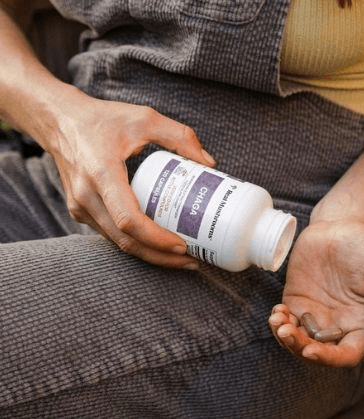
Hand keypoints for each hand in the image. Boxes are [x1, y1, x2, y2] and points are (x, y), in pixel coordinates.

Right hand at [47, 90, 215, 266]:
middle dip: (160, 256)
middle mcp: (86, 195)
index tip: (182, 245)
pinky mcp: (80, 211)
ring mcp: (80, 207)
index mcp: (101, 173)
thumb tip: (210, 164)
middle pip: (125, 241)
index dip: (156, 239)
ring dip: (149, 254)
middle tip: (191, 260)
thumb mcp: (145, 118)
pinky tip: (157, 244)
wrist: (58, 121)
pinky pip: (111, 235)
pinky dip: (135, 243)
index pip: (128, 220)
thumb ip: (180, 136)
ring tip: (180, 257)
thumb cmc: (102, 119)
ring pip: (118, 243)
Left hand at [268, 221, 363, 366]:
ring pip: (297, 339)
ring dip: (284, 337)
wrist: (341, 225)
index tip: (312, 351)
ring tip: (278, 320)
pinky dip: (278, 322)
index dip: (329, 358)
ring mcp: (314, 314)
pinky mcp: (297, 301)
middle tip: (287, 332)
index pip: (346, 354)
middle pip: (317, 350)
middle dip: (299, 347)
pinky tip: (276, 313)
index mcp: (361, 324)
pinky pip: (285, 320)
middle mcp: (337, 324)